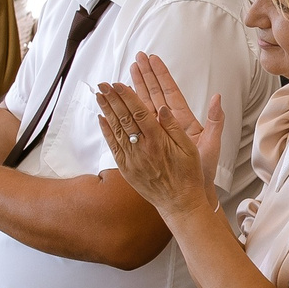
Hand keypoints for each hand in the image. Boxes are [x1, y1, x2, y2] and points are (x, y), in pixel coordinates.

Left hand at [92, 52, 221, 221]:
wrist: (179, 203)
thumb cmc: (188, 175)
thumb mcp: (189, 149)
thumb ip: (174, 127)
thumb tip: (162, 108)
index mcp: (158, 141)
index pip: (139, 113)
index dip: (127, 97)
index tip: (119, 84)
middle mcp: (142, 149)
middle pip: (124, 118)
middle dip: (113, 99)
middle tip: (103, 84)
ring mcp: (132, 159)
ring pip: (116, 130)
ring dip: (106, 111)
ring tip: (99, 95)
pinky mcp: (126, 169)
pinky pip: (113, 146)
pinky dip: (106, 131)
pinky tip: (101, 119)